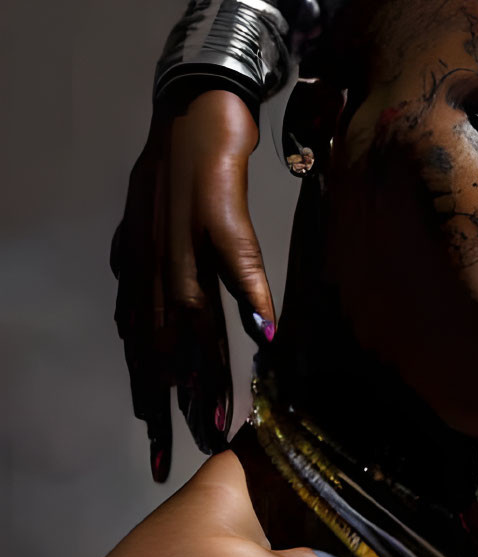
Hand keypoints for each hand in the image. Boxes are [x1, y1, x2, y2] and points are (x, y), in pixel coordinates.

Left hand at [111, 90, 273, 480]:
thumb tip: (134, 326)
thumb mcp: (154, 231)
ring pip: (194, 317)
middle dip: (172, 405)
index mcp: (145, 274)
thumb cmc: (180, 168)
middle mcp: (157, 264)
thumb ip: (144, 281)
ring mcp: (184, 238)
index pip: (144, 351)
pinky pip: (235, 260)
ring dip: (206, 372)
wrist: (190, 101)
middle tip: (182, 454)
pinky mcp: (218, 209)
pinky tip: (263, 335)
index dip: (151, 403)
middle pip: (164, 347)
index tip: (156, 454)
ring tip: (216, 418)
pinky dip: (248, 298)